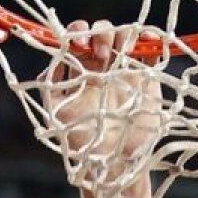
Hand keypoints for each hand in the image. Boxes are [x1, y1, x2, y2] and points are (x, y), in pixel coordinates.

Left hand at [47, 19, 163, 166]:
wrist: (115, 164)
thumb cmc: (83, 144)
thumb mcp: (58, 116)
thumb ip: (51, 89)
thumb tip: (46, 66)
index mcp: (78, 74)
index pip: (76, 40)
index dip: (77, 33)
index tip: (79, 44)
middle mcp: (100, 69)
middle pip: (101, 33)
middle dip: (100, 35)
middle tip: (101, 56)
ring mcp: (123, 71)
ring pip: (124, 37)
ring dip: (122, 35)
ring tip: (123, 53)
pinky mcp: (146, 78)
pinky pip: (149, 51)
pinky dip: (150, 40)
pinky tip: (149, 43)